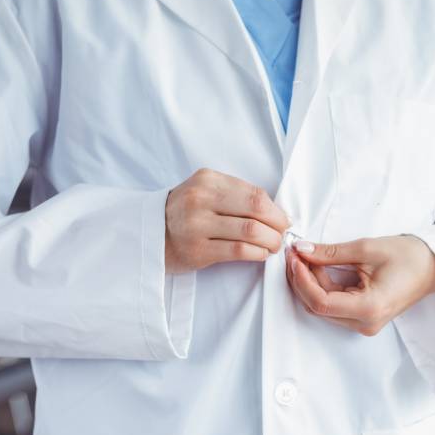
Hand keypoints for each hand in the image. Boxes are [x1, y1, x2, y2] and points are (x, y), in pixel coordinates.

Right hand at [165, 168, 289, 272]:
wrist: (150, 235)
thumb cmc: (185, 213)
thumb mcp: (205, 191)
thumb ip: (235, 195)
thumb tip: (276, 211)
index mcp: (207, 180)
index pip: (254, 193)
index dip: (276, 209)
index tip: (283, 219)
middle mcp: (200, 199)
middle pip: (256, 209)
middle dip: (278, 224)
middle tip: (282, 233)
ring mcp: (197, 225)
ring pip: (250, 231)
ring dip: (270, 240)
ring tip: (273, 245)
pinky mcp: (197, 250)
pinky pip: (239, 250)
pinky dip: (257, 253)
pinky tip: (260, 254)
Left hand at [285, 235, 434, 335]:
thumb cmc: (410, 257)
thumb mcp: (367, 248)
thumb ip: (331, 252)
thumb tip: (302, 250)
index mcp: (369, 309)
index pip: (321, 302)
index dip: (302, 279)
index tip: (295, 258)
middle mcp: (365, 323)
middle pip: (318, 307)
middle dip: (302, 279)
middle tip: (297, 253)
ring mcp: (363, 324)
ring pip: (322, 307)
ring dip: (310, 282)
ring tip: (307, 256)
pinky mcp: (362, 318)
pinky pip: (333, 305)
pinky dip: (322, 286)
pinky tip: (319, 267)